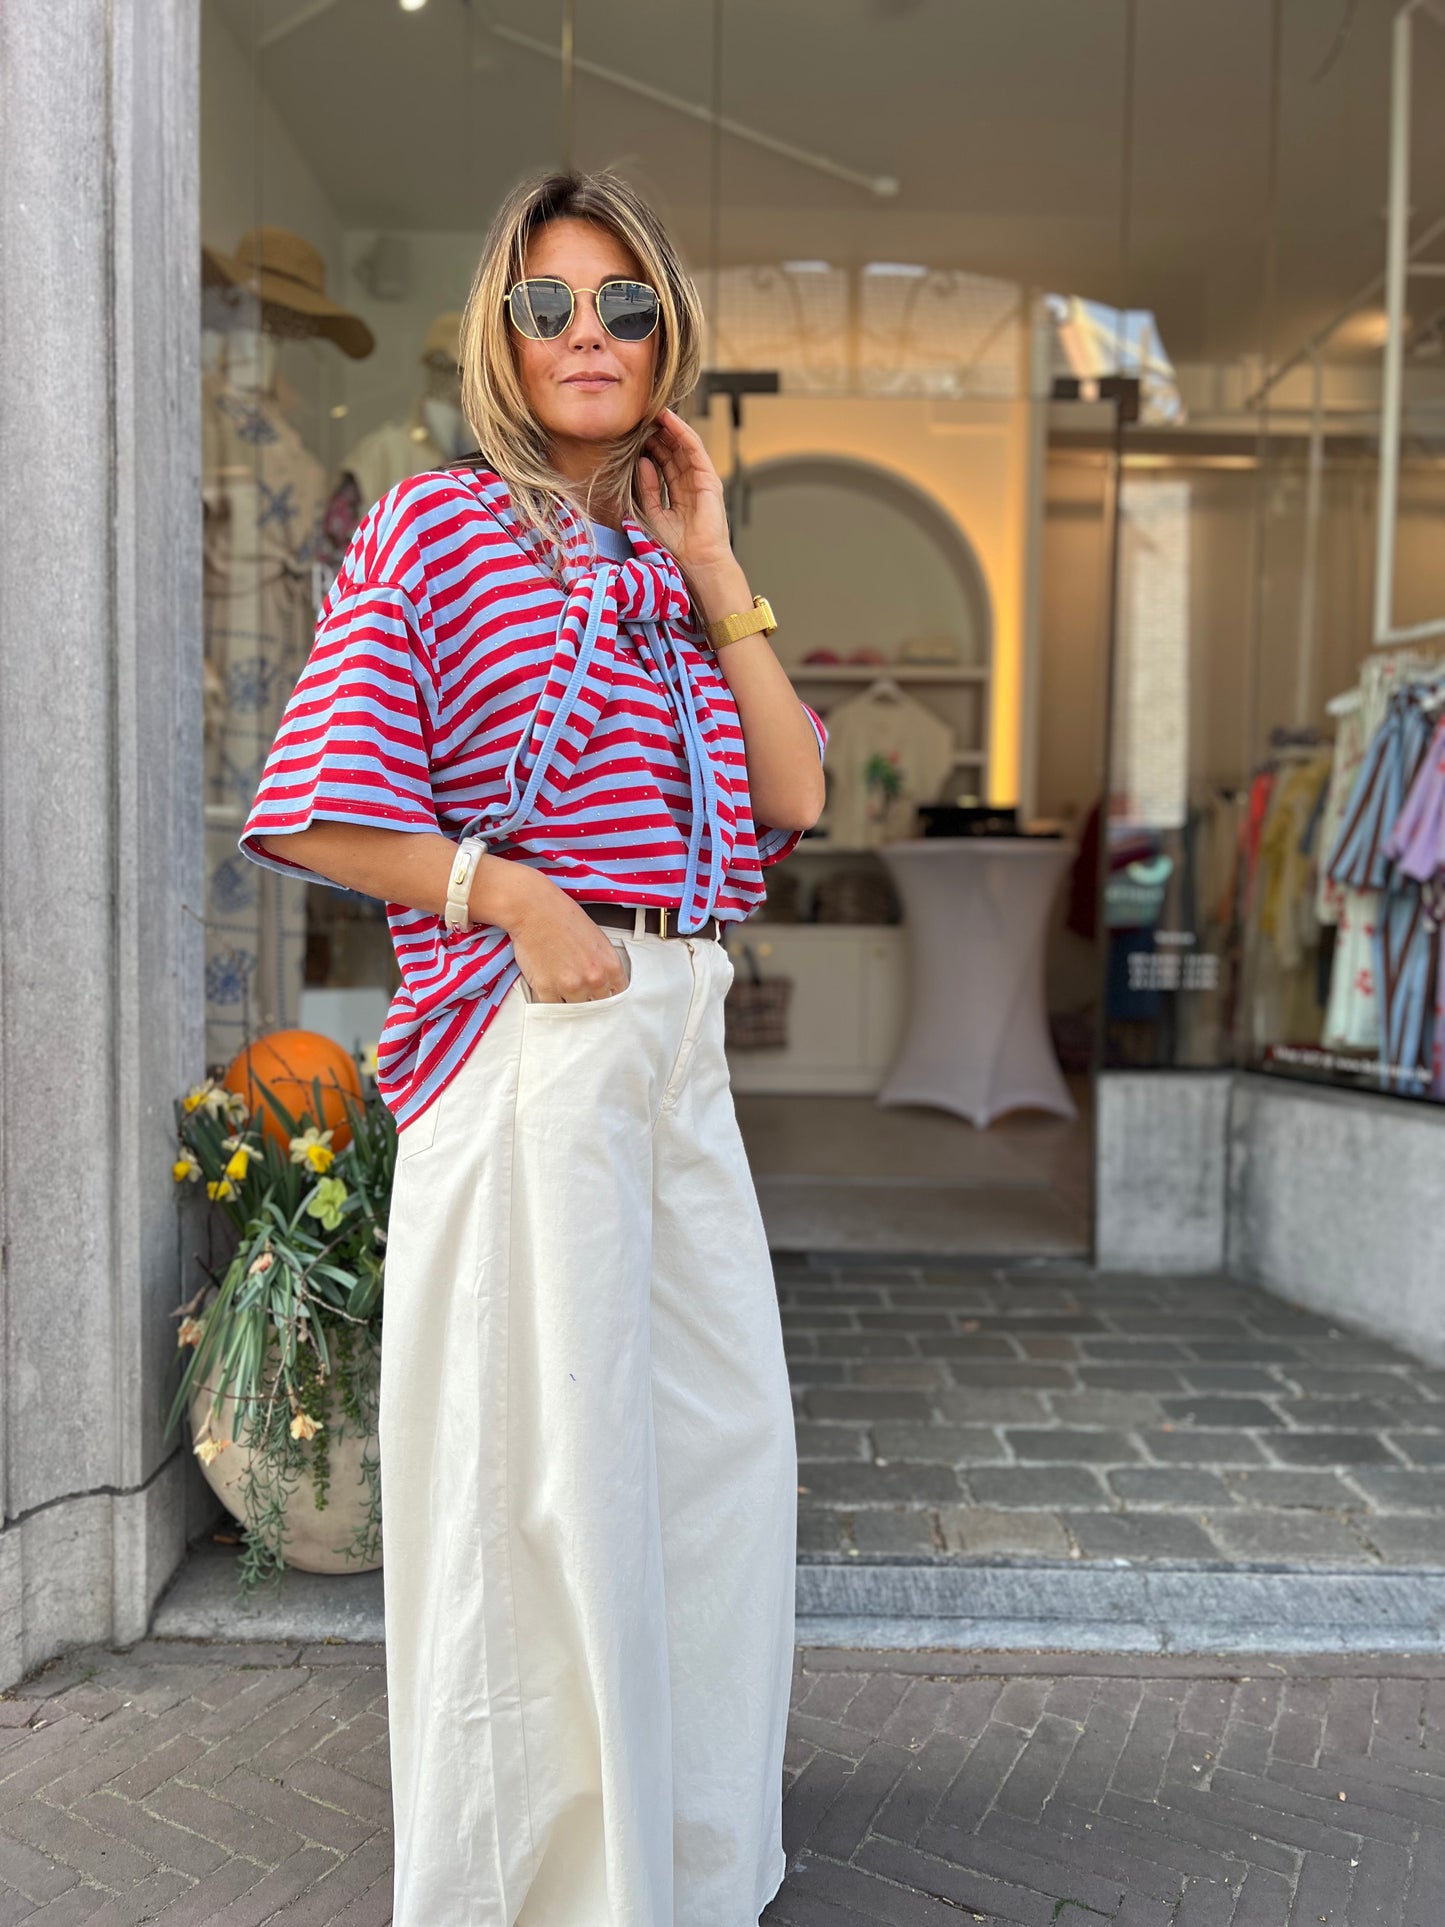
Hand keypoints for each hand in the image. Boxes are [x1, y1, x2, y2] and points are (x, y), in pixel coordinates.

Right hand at [502, 869, 629, 1002]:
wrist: (534, 911)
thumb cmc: (563, 918)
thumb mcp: (598, 939)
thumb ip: (604, 964)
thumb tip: (605, 984)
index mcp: (611, 966)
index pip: (618, 995)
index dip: (608, 996)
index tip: (601, 997)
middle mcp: (594, 979)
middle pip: (598, 1006)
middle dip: (590, 1000)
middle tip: (579, 990)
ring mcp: (571, 987)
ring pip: (576, 1009)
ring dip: (569, 1001)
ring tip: (561, 984)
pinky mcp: (547, 990)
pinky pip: (553, 1007)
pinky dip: (551, 1000)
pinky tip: (549, 985)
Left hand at [637, 407, 733, 577]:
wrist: (697, 561)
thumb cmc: (676, 546)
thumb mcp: (652, 512)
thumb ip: (647, 487)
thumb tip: (641, 461)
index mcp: (678, 494)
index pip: (664, 463)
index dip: (650, 447)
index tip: (634, 433)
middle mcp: (691, 484)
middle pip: (674, 452)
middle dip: (658, 434)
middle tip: (641, 416)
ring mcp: (701, 480)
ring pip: (684, 447)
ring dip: (669, 428)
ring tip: (653, 411)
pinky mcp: (709, 478)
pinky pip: (694, 449)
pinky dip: (682, 433)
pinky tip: (669, 420)